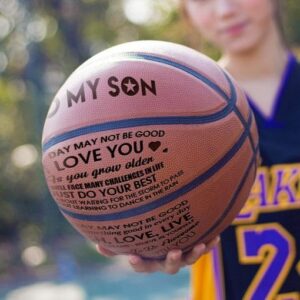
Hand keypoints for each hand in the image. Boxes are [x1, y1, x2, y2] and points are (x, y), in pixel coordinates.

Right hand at [96, 236, 219, 274]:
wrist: (168, 243)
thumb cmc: (146, 243)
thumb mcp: (132, 243)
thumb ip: (117, 245)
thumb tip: (96, 244)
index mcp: (150, 261)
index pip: (142, 266)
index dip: (138, 263)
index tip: (132, 255)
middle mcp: (166, 261)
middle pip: (169, 266)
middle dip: (172, 261)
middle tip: (173, 251)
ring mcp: (181, 256)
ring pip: (189, 259)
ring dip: (195, 253)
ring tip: (200, 245)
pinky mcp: (192, 248)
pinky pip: (202, 248)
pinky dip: (209, 245)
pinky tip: (215, 237)